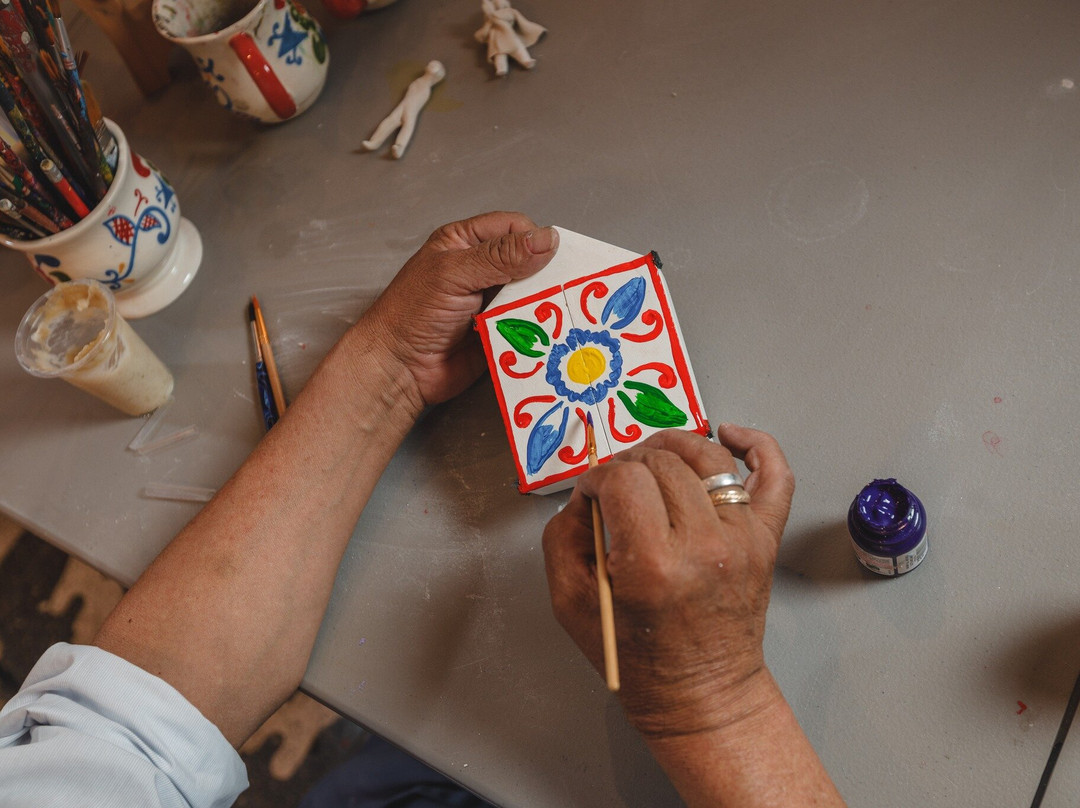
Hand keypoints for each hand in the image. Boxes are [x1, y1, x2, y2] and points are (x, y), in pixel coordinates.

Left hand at [358, 211, 557, 411]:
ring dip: (542, 303)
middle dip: (544, 274)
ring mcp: (492, 301)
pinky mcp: (500, 330)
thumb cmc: (412, 314)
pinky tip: (547, 331)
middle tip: (560, 287)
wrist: (399, 369)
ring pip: (532, 294)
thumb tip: (546, 240)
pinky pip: (527, 324)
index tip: (550, 259)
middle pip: (528, 261)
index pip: (512, 228)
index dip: (533, 240)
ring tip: (554, 311)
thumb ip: (500, 256)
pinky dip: (538, 328)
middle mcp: (480, 268)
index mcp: (465, 242)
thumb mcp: (454, 274)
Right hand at [542, 425, 794, 737]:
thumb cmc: (636, 657)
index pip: (623, 479)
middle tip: (615, 484)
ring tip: (653, 457)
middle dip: (628, 462)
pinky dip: (756, 444)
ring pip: (708, 458)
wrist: (700, 696)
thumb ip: (563, 535)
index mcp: (652, 564)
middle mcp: (704, 545)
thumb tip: (584, 493)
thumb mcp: (571, 602)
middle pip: (662, 463)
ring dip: (674, 445)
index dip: (597, 476)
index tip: (590, 491)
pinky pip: (774, 475)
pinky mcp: (765, 540)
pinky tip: (727, 435)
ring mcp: (742, 539)